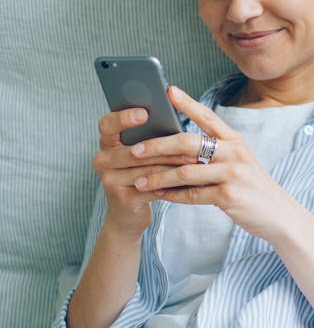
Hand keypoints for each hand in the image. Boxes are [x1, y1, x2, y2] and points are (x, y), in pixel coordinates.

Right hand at [93, 107, 191, 234]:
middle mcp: (102, 160)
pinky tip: (189, 181)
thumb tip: (178, 116)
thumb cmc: (143, 176)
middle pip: (135, 150)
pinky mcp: (122, 198)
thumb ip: (151, 138)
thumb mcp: (143, 155)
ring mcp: (109, 180)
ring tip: (197, 161)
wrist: (129, 214)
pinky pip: (151, 187)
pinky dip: (172, 184)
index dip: (123, 118)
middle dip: (166, 147)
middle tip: (191, 142)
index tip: (144, 112)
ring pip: (147, 169)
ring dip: (174, 165)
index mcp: (107, 143)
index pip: (107, 125)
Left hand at [128, 86, 298, 238]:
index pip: (208, 117)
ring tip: (139, 181)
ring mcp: (233, 174)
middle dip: (158, 146)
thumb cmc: (253, 187)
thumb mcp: (240, 163)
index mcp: (236, 141)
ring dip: (158, 177)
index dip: (187, 103)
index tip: (167, 91)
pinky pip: (192, 194)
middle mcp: (235, 153)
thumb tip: (178, 146)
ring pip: (185, 171)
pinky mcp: (229, 196)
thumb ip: (216, 152)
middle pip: (188, 143)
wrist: (279, 215)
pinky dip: (172, 196)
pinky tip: (159, 195)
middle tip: (135, 150)